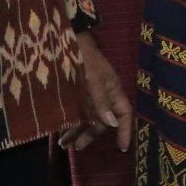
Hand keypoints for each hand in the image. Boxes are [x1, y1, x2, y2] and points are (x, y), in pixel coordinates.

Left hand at [71, 32, 133, 151]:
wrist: (63, 36)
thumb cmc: (82, 55)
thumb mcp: (93, 78)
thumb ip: (101, 101)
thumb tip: (112, 124)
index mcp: (113, 88)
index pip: (124, 114)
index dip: (125, 130)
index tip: (121, 148)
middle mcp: (102, 93)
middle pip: (102, 120)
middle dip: (90, 135)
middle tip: (75, 147)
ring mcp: (87, 93)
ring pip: (86, 118)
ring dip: (77, 131)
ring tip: (64, 144)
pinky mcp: (73, 92)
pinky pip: (75, 112)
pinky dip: (69, 123)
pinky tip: (60, 131)